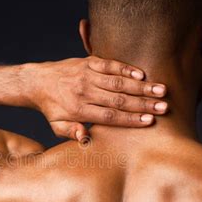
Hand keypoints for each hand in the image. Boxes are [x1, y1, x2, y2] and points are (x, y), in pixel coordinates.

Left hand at [29, 56, 167, 141]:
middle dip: (142, 103)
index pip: (109, 116)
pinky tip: (142, 74)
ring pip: (117, 81)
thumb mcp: (56, 126)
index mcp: (79, 110)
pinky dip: (126, 68)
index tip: (149, 121)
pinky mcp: (88, 62)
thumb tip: (85, 139)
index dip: (130, 119)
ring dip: (141, 86)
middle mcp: (84, 92)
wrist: (37, 81)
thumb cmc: (51, 107)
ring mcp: (87, 75)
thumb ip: (71, 132)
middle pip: (118, 99)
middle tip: (163, 107)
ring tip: (161, 90)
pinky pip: (109, 64)